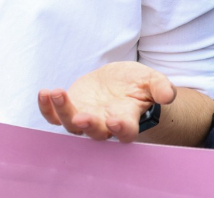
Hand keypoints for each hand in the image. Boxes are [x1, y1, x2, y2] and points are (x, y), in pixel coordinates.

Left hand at [37, 61, 176, 142]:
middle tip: (81, 117)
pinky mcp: (71, 109)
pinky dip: (47, 108)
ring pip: (71, 124)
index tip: (115, 120)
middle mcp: (105, 125)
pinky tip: (44, 93)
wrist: (120, 83)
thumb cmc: (139, 85)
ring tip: (56, 92)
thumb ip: (160, 87)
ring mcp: (85, 118)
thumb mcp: (152, 81)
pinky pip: (54, 116)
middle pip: (95, 132)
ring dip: (63, 111)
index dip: (121, 129)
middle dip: (88, 125)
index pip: (125, 132)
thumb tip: (168, 95)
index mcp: (127, 120)